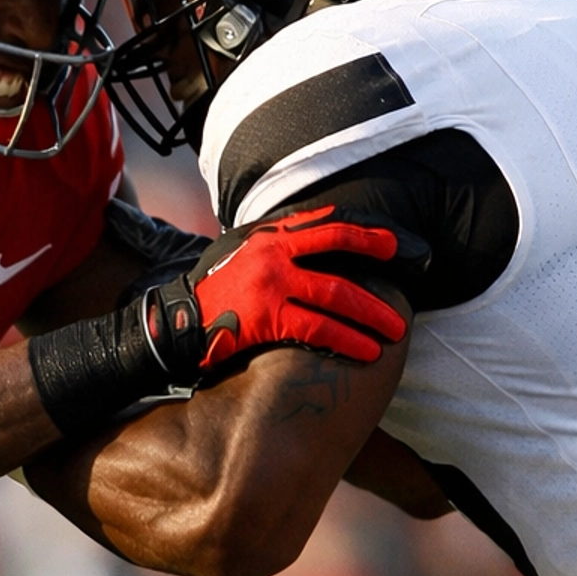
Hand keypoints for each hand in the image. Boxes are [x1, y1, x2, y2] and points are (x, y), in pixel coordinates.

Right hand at [185, 207, 415, 369]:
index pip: (324, 222)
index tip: (390, 243)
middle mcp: (272, 251)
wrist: (173, 324)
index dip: (362, 232)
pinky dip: (347, 341)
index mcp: (267, 235)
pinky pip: (318, 327)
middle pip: (338, 248)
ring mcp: (270, 281)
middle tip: (404, 284)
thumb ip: (271, 252)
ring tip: (394, 330)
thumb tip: (308, 259)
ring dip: (371, 313)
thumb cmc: (209, 298)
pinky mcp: (267, 315)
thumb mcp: (238, 258)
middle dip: (376, 264)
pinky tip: (366, 352)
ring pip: (336, 293)